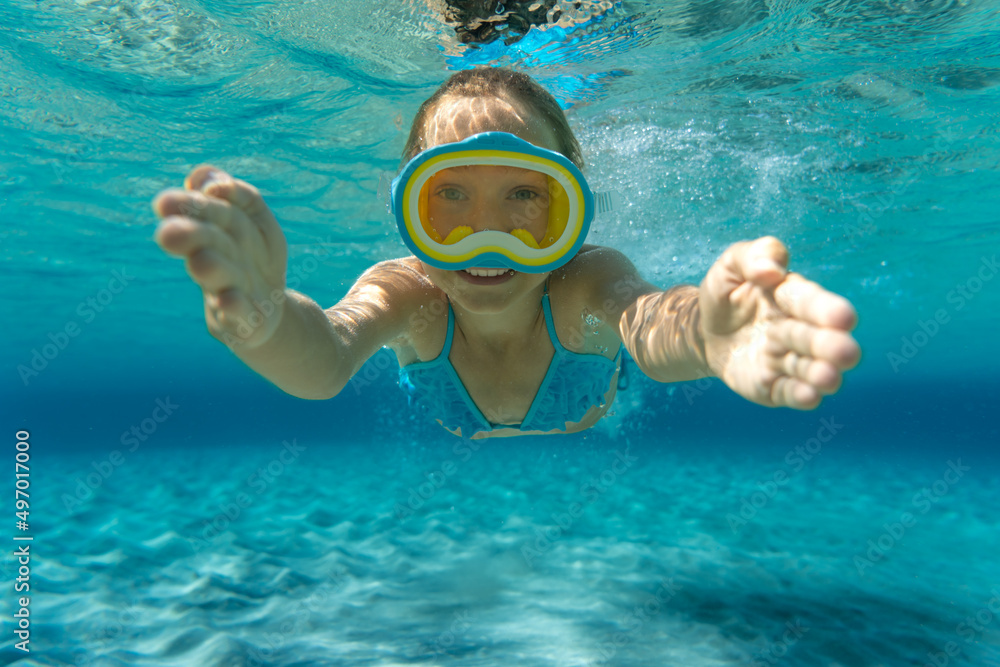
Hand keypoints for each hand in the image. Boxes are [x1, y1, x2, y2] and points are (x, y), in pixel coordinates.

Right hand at [152, 166, 288, 348]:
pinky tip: (229, 300)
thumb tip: (209, 184)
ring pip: (220, 277)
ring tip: (202, 261)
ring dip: (212, 268)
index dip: (190, 206)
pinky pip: (238, 314)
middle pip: (208, 242)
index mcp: (215, 229)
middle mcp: (217, 260)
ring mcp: (228, 290)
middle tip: (168, 234)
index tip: (165, 204)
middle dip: (192, 236)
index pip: (206, 211)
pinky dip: (233, 308)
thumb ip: (239, 194)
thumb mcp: (255, 219)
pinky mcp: (242, 321)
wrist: (268, 306)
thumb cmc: (254, 255)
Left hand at [699, 237, 860, 408]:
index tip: (843, 318)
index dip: (825, 310)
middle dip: (829, 346)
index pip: (809, 301)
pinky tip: (809, 396)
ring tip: (828, 377)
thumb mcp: (730, 266)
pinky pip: (789, 392)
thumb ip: (753, 256)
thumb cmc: (724, 295)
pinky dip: (801, 395)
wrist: (703, 331)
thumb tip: (770, 271)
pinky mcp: (773, 386)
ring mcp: (786, 360)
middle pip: (815, 338)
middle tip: (845, 353)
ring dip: (821, 374)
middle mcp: (796, 330)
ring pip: (809, 369)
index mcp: (791, 297)